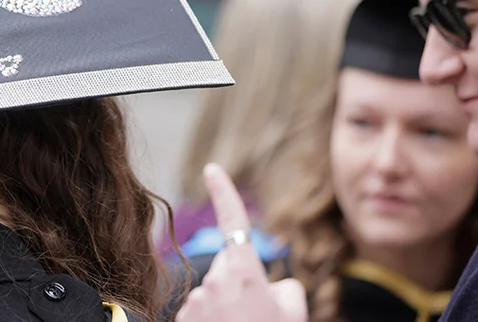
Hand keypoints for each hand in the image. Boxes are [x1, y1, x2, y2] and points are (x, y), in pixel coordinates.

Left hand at [175, 164, 306, 321]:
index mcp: (244, 274)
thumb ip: (283, 289)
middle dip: (242, 282)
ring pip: (214, 293)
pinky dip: (210, 321)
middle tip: (259, 315)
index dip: (224, 192)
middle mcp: (215, 282)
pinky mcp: (183, 319)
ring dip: (226, 308)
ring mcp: (196, 303)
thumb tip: (268, 284)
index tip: (212, 169)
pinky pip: (200, 312)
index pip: (234, 222)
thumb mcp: (294, 314)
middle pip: (228, 267)